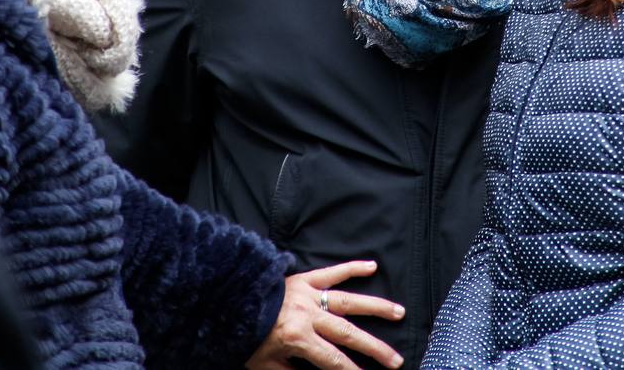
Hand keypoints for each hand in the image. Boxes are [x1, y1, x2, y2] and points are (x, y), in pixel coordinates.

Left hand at [246, 260, 404, 369]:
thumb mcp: (264, 365)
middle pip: (348, 333)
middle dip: (374, 348)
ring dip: (375, 307)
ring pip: (348, 301)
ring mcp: (307, 293)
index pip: (333, 360)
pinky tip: (372, 264)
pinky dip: (351, 267)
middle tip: (397, 359)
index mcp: (297, 337)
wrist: (224, 300)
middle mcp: (307, 314)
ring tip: (399, 311)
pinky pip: (331, 271)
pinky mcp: (303, 278)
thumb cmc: (244, 337)